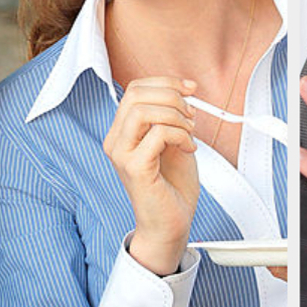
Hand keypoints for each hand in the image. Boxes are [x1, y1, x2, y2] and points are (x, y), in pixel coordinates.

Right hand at [103, 76, 199, 275]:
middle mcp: (116, 141)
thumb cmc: (172, 187)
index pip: (135, 89)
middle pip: (136, 94)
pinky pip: (158, 134)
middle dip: (171, 96)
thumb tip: (183, 92)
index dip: (165, 82)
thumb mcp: (174, 141)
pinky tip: (189, 148)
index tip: (190, 89)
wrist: (170, 224)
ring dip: (176, 116)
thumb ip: (172, 116)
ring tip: (189, 133)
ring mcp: (122, 155)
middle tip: (191, 114)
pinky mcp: (134, 168)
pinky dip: (181, 135)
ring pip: (143, 111)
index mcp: (122, 132)